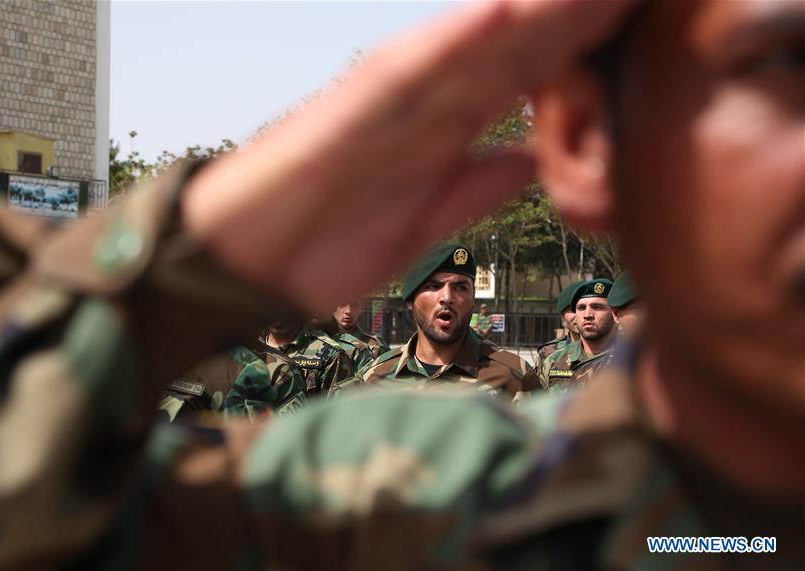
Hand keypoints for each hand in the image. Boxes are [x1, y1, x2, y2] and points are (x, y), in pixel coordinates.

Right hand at [182, 0, 635, 311]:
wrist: (249, 264)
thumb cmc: (328, 241)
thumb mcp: (429, 218)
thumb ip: (480, 184)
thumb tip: (535, 158)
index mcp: (447, 127)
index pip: (530, 76)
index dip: (588, 46)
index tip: (644, 19)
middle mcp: (426, 101)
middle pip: (515, 47)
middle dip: (578, 14)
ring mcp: (388, 100)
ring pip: (472, 45)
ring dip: (534, 11)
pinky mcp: (347, 110)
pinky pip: (405, 71)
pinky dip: (453, 41)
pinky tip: (504, 13)